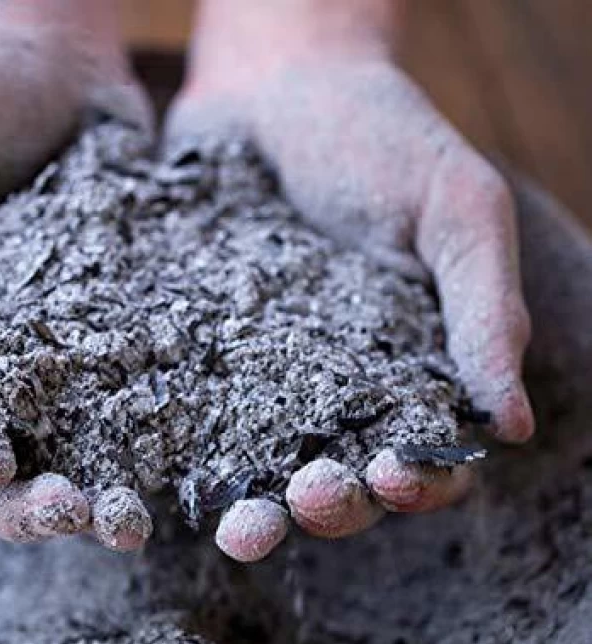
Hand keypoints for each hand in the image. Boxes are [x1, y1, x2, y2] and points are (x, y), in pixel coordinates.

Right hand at [0, 0, 152, 549]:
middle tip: (79, 512)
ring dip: (88, 487)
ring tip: (130, 518)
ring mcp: (40, 348)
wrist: (44, 60)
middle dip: (24, 500)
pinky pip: (118, 392)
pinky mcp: (101, 328)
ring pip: (57, 444)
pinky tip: (178, 453)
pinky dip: (142, 431)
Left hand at [168, 0, 532, 560]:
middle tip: (305, 499)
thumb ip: (484, 310)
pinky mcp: (198, 351)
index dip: (420, 480)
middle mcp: (335, 383)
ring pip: (262, 468)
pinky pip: (193, 415)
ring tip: (240, 525)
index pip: (426, 453)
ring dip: (259, 510)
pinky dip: (185, 453)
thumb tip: (509, 422)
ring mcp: (260, 372)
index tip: (396, 471)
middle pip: (341, 480)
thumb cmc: (378, 137)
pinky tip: (167, 469)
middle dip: (330, 507)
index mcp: (410, 364)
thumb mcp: (453, 209)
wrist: (274, 84)